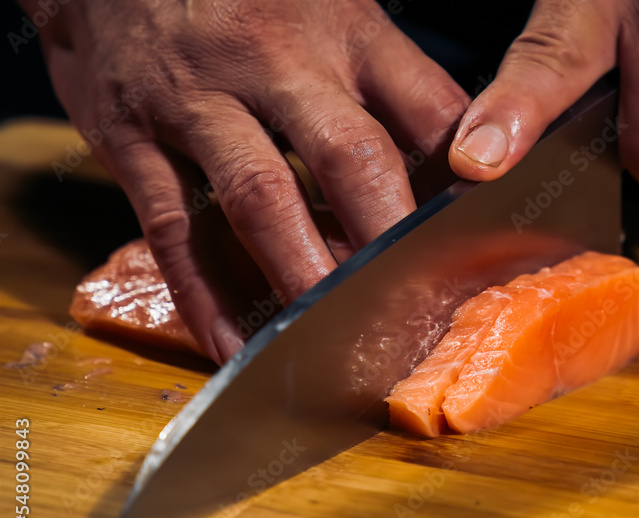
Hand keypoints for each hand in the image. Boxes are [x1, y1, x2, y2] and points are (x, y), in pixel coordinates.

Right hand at [24, 0, 468, 362]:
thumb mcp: (334, 7)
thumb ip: (391, 80)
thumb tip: (460, 167)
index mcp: (344, 28)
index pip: (428, 110)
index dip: (466, 182)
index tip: (490, 247)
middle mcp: (276, 62)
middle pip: (350, 159)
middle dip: (390, 242)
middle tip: (422, 310)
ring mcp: (199, 100)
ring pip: (261, 199)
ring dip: (302, 276)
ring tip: (338, 341)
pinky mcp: (131, 137)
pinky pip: (172, 228)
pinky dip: (203, 297)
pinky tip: (234, 347)